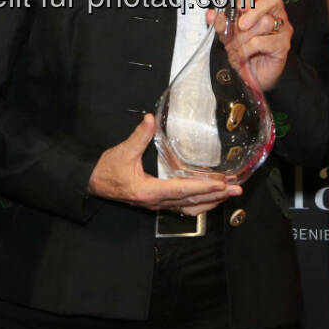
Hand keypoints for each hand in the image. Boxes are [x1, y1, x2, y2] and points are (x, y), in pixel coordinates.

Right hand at [87, 114, 240, 213]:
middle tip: (236, 190)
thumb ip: (139, 136)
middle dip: (215, 197)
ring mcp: (158, 205)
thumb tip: (150, 120)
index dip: (203, 187)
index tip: (221, 185)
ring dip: (210, 202)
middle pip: (191, 202)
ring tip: (228, 195)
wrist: (93, 183)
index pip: (182, 190)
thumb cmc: (107, 169)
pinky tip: (208, 198)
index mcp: (149, 191)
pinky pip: (183, 207)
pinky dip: (199, 203)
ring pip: (189, 208)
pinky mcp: (157, 203)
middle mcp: (157, 202)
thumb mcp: (122, 152)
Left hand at [207, 0, 290, 91]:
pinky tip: (244, 55)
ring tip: (237, 46)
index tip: (238, 6)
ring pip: (266, 22)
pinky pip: (263, 41)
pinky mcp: (283, 45)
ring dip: (245, 36)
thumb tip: (211, 14)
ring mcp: (282, 30)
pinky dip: (248, 49)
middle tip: (241, 25)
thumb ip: (221, 23)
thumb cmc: (243, 51)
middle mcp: (276, 15)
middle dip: (253, 10)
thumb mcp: (228, 35)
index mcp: (263, 7)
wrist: (251, 76)